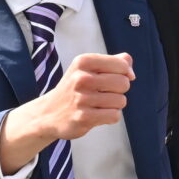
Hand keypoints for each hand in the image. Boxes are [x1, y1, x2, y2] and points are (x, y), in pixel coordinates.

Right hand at [0, 53, 132, 173]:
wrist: (49, 113)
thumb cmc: (75, 88)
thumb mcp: (88, 68)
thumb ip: (113, 62)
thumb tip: (130, 68)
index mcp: (83, 61)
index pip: (122, 64)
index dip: (125, 73)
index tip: (115, 78)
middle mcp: (81, 78)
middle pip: (123, 83)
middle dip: (119, 90)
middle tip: (104, 93)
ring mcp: (81, 98)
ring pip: (121, 101)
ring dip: (114, 105)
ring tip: (99, 105)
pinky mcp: (83, 117)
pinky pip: (114, 116)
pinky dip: (110, 117)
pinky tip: (98, 115)